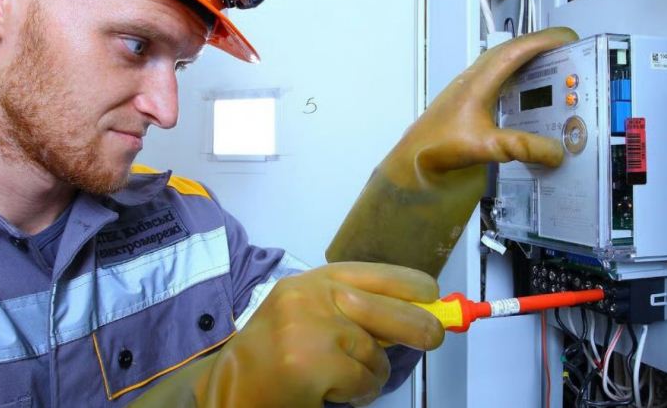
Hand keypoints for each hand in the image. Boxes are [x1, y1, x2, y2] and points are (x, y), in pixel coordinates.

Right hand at [204, 262, 443, 406]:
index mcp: (315, 281)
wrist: (231, 385)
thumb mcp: (309, 314)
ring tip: (352, 380)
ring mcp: (312, 328)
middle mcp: (313, 296)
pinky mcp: (313, 363)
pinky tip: (339, 394)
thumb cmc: (275, 352)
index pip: (376, 273)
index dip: (411, 285)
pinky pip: (363, 381)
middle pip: (390, 310)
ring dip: (373, 373)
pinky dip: (361, 393)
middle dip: (421, 327)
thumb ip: (352, 310)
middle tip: (434, 337)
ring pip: (375, 353)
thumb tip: (413, 316)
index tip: (432, 296)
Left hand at [327, 27, 578, 275]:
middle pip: (509, 52)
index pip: (515, 52)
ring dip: (526, 62)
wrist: (412, 160)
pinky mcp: (466, 101)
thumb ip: (523, 148)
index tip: (569, 39)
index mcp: (478, 82)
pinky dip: (515, 79)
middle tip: (567, 53)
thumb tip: (557, 152)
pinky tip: (527, 93)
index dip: (543, 42)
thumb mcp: (487, 147)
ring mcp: (467, 88)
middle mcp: (473, 79)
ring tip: (554, 69)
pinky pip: (495, 79)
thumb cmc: (442, 147)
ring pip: (500, 64)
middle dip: (539, 47)